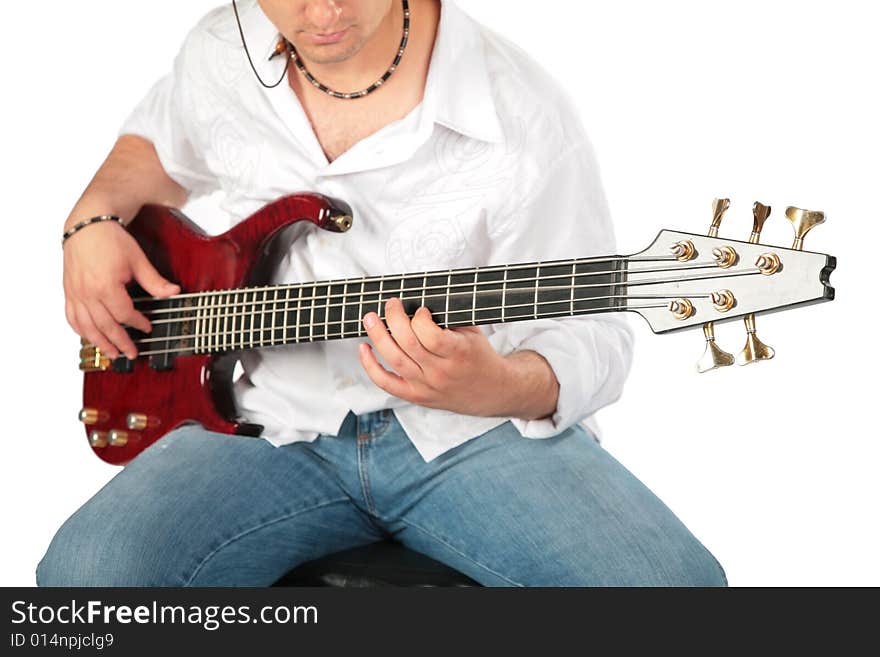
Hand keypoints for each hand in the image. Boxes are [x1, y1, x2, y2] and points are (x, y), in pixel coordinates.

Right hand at [63, 220, 179, 359]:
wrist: (87, 225)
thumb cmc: (110, 239)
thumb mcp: (137, 259)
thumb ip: (154, 281)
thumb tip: (173, 292)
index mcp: (106, 285)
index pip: (124, 314)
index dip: (137, 323)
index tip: (147, 327)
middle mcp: (87, 292)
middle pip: (105, 326)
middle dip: (120, 342)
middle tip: (131, 353)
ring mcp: (75, 293)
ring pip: (86, 326)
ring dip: (99, 343)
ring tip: (112, 354)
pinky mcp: (68, 291)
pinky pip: (71, 317)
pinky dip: (80, 330)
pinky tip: (90, 337)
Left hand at [358, 297, 556, 417]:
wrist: (490, 391)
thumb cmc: (479, 357)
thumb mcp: (472, 332)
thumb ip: (449, 318)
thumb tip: (419, 298)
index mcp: (459, 353)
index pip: (431, 336)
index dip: (420, 318)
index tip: (421, 310)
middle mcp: (441, 372)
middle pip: (408, 344)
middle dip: (393, 318)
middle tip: (391, 304)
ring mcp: (427, 386)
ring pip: (394, 360)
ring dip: (378, 336)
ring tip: (370, 319)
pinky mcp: (416, 396)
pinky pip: (386, 383)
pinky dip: (370, 366)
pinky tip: (364, 349)